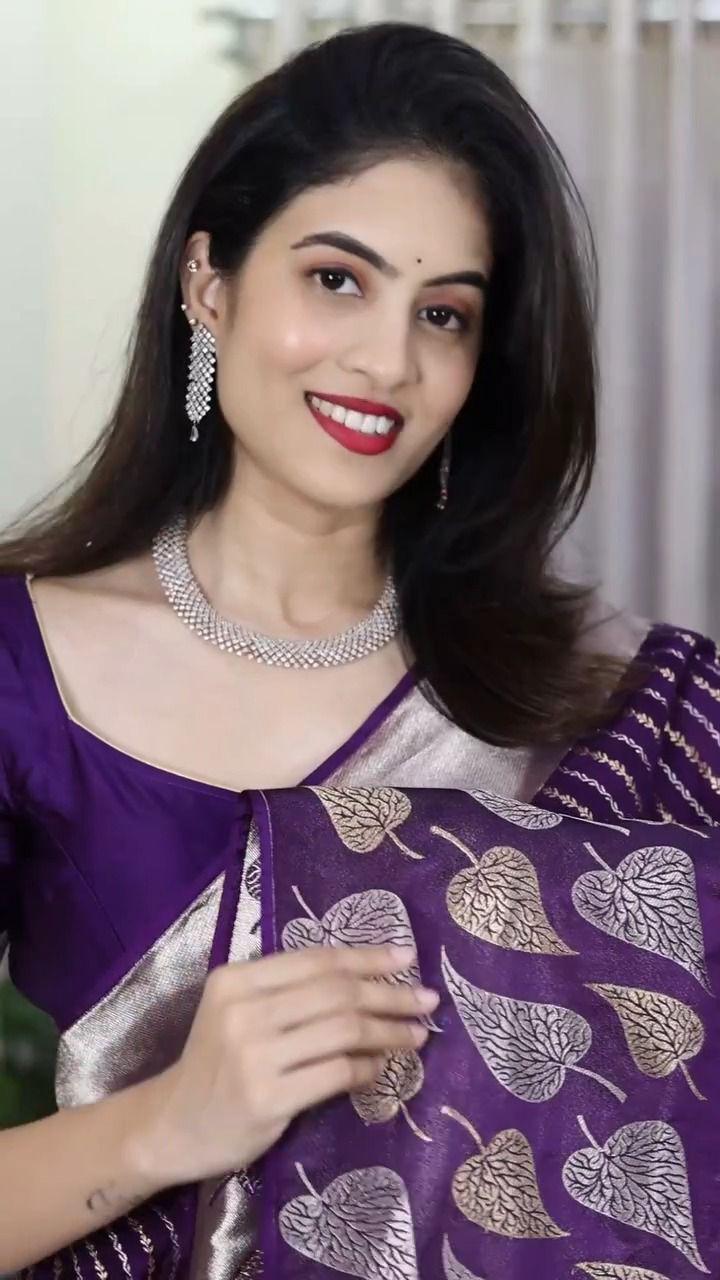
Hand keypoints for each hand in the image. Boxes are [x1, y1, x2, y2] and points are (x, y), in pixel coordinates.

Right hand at [129, 944, 438, 1187]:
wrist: (172, 1124)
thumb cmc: (216, 1063)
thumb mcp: (238, 1011)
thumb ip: (289, 991)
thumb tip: (369, 976)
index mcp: (236, 980)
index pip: (317, 960)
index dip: (367, 956)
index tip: (408, 955)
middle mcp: (243, 1011)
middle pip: (336, 993)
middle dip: (390, 993)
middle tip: (426, 1000)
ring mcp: (254, 1056)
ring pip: (343, 1031)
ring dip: (388, 1031)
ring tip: (416, 1034)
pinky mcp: (267, 1099)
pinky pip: (336, 1074)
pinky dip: (367, 1068)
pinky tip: (380, 1067)